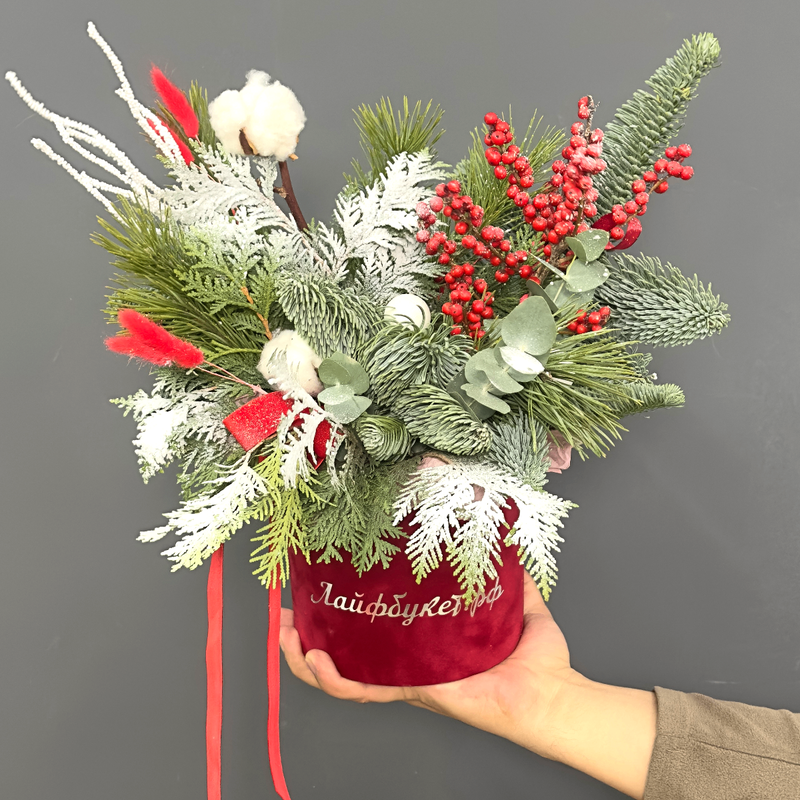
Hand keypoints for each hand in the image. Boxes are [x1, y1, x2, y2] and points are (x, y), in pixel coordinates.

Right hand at [279, 572, 581, 756]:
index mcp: (421, 645)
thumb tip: (505, 528)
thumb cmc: (537, 658)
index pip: (368, 635)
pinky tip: (317, 657)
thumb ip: (506, 568)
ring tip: (286, 634)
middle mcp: (406, 665)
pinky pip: (363, 692)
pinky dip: (334, 679)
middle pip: (342, 657)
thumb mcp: (514, 600)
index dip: (336, 617)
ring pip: (340, 678)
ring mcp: (406, 680)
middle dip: (304, 639)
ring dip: (304, 659)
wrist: (553, 693)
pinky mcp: (413, 691)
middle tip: (283, 615)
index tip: (314, 588)